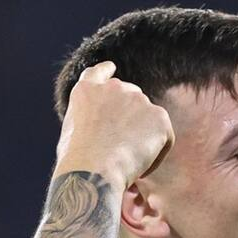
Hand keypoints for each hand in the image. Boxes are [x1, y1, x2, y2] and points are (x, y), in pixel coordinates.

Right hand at [55, 62, 174, 188]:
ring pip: (149, 121)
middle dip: (132, 120)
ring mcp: (138, 99)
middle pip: (132, 98)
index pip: (99, 73)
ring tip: (127, 163)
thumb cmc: (79, 163)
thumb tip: (106, 137)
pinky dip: (156, 155)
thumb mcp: (72, 134)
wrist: (94, 169)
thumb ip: (91, 123)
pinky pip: (165, 138)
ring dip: (144, 140)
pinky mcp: (159, 116)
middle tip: (125, 148)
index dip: (105, 71)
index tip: (111, 67)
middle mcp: (113, 88)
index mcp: (87, 91)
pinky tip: (141, 169)